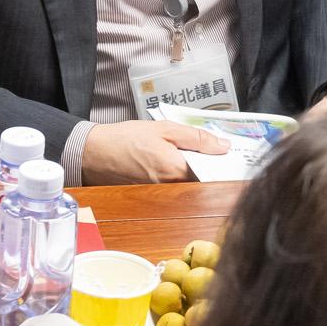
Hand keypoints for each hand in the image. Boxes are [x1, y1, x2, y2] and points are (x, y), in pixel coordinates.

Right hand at [81, 119, 228, 184]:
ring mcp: (162, 195)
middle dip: (212, 169)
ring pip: (190, 186)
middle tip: (215, 154)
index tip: (232, 156)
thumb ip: (196, 138)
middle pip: (203, 182)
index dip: (224, 165)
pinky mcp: (154, 196)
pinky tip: (176, 164)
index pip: (213, 174)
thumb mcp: (165, 129)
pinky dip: (181, 178)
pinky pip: (176, 189)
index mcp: (176, 170)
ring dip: (197, 174)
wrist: (94, 154)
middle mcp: (171, 187)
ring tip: (192, 157)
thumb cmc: (125, 139)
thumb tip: (223, 146)